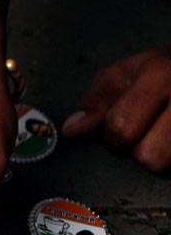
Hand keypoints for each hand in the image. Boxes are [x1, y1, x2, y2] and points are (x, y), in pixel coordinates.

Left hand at [62, 49, 170, 171]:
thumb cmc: (164, 69)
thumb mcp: (125, 73)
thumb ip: (96, 102)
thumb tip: (73, 130)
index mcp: (161, 76)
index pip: (122, 128)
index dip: (111, 137)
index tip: (116, 131)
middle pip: (152, 157)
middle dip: (139, 151)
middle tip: (144, 134)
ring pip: (169, 165)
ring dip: (161, 156)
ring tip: (161, 136)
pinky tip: (170, 140)